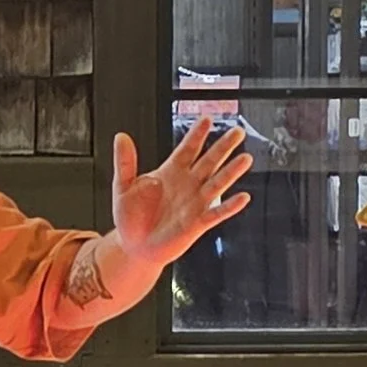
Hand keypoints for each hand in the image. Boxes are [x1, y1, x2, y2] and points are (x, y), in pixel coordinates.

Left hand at [109, 113, 252, 273]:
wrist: (134, 246)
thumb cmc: (130, 217)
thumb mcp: (123, 186)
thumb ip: (125, 162)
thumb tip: (121, 137)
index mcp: (170, 173)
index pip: (187, 149)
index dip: (197, 135)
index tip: (207, 119)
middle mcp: (187, 185)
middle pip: (208, 161)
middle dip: (223, 147)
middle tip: (237, 131)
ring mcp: (194, 203)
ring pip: (217, 183)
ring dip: (231, 171)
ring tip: (245, 158)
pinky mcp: (197, 223)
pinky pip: (216, 213)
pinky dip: (229, 206)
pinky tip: (242, 197)